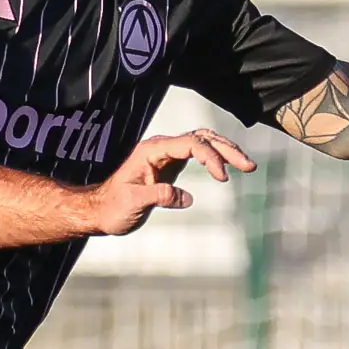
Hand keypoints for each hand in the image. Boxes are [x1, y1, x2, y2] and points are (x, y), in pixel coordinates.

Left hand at [79, 129, 260, 235]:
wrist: (100, 211)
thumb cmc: (112, 207)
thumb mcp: (133, 203)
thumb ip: (158, 196)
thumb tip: (185, 197)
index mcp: (151, 151)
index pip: (190, 144)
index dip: (210, 157)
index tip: (222, 177)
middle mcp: (161, 147)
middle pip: (202, 138)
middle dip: (227, 150)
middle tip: (249, 166)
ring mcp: (167, 154)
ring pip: (203, 142)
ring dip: (226, 151)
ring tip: (248, 166)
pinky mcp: (171, 165)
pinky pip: (199, 154)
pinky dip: (216, 158)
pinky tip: (228, 169)